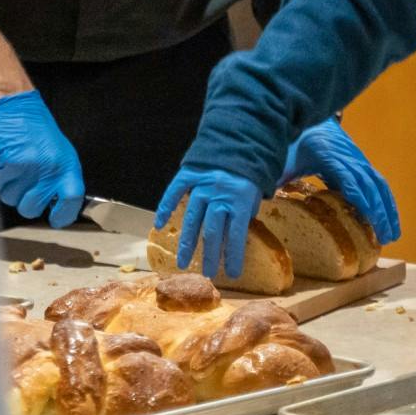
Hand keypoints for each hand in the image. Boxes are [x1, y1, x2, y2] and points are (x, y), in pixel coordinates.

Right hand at [0, 91, 84, 228]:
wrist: (14, 106)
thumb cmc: (36, 130)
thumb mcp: (60, 152)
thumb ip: (60, 178)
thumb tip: (59, 206)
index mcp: (66, 165)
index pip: (71, 199)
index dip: (63, 215)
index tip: (56, 219)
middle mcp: (47, 169)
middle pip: (32, 208)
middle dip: (25, 202)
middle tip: (24, 185)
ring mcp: (25, 167)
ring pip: (10, 199)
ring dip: (9, 188)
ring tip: (14, 167)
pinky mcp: (4, 163)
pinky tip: (2, 163)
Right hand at [154, 166, 263, 280]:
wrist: (237, 140)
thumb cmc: (247, 174)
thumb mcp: (254, 195)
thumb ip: (244, 215)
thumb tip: (234, 240)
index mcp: (240, 200)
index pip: (236, 234)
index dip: (234, 255)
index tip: (232, 274)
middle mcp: (220, 194)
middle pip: (213, 230)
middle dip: (210, 254)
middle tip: (207, 273)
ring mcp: (202, 185)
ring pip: (193, 217)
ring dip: (188, 241)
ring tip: (183, 262)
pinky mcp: (189, 174)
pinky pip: (175, 192)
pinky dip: (166, 207)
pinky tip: (160, 224)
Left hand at [282, 118, 400, 244]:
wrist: (304, 114)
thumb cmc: (292, 139)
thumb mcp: (282, 157)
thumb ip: (274, 177)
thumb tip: (259, 200)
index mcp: (327, 154)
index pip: (349, 178)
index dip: (362, 199)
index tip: (371, 220)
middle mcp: (348, 155)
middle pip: (370, 184)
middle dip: (381, 211)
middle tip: (386, 238)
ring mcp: (357, 157)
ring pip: (378, 184)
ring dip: (388, 209)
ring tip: (393, 234)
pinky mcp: (359, 162)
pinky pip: (377, 182)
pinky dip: (385, 201)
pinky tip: (388, 219)